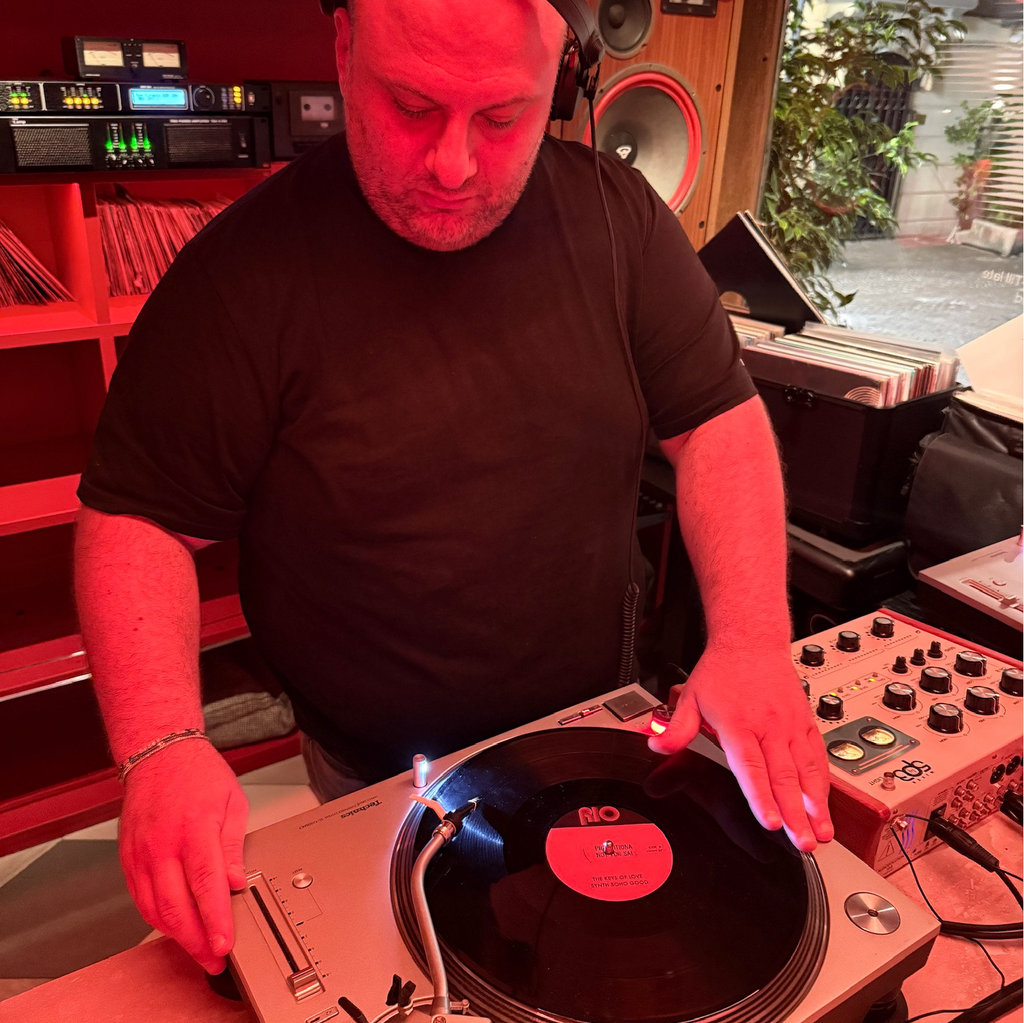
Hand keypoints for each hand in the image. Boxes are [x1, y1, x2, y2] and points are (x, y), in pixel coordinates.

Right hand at [118, 739, 248, 972]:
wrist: (159, 756)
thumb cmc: (199, 775)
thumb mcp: (233, 802)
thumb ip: (234, 845)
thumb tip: (237, 882)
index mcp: (194, 828)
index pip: (205, 884)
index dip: (215, 919)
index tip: (224, 944)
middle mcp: (163, 845)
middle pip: (176, 906)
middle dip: (196, 940)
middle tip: (214, 959)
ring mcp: (141, 854)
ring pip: (155, 909)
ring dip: (177, 935)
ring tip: (198, 948)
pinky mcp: (128, 859)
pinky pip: (140, 899)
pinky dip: (157, 918)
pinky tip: (175, 926)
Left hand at [648, 647, 832, 851]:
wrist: (751, 642)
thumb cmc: (722, 671)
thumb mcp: (690, 695)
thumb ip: (676, 727)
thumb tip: (656, 745)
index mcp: (739, 723)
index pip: (751, 767)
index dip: (761, 797)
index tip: (770, 823)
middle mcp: (769, 726)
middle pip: (784, 776)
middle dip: (795, 814)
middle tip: (804, 843)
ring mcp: (790, 725)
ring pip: (806, 770)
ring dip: (816, 804)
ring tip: (823, 833)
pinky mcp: (805, 723)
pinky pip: (817, 757)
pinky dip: (823, 783)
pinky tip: (825, 806)